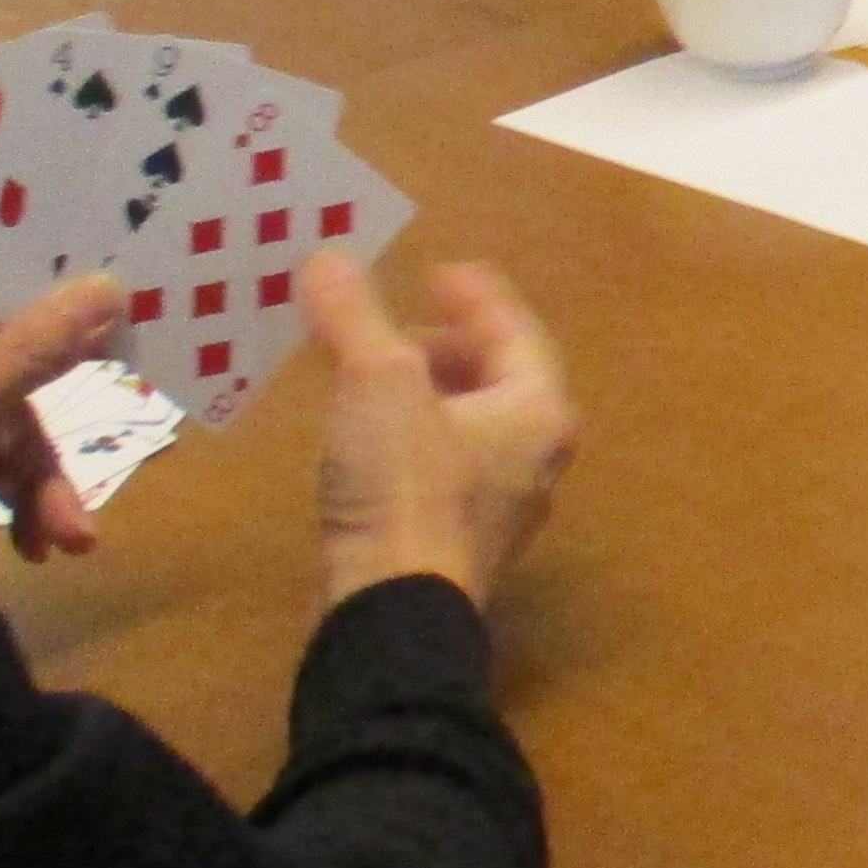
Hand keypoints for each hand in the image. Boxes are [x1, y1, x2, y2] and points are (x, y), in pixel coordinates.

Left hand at [0, 277, 126, 571]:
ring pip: (5, 418)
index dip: (49, 307)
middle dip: (39, 438)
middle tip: (94, 460)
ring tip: (67, 537)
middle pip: (4, 364)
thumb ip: (30, 352)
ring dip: (37, 479)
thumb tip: (110, 285)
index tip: (118, 316)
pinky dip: (17, 496)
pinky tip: (36, 543)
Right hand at [305, 252, 577, 610]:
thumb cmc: (405, 486)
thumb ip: (357, 317)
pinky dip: (409, 437)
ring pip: (468, 426)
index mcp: (538, 410)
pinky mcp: (457, 546)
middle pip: (497, 379)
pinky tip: (363, 442)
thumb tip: (329, 256)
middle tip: (391, 327)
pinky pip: (442, 468)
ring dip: (421, 392)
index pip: (516, 331)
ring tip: (366, 374)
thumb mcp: (377, 382)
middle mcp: (536, 458)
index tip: (438, 270)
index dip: (476, 295)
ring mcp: (502, 509)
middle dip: (444, 345)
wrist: (393, 611)